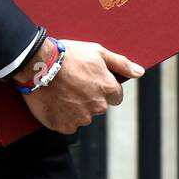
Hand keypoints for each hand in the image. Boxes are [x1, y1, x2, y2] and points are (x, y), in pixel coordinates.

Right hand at [19, 39, 144, 134]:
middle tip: (73, 83)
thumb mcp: (97, 52)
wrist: (38, 64)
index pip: (116, 97)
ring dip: (75, 107)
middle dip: (89, 98)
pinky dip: (62, 116)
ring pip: (83, 116)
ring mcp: (80, 118)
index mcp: (108, 89)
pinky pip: (67, 124)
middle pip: (99, 106)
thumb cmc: (68, 55)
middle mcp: (97, 106)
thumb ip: (121, 64)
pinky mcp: (64, 126)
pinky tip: (55, 101)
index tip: (91, 81)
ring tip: (61, 91)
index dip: (104, 88)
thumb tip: (140, 73)